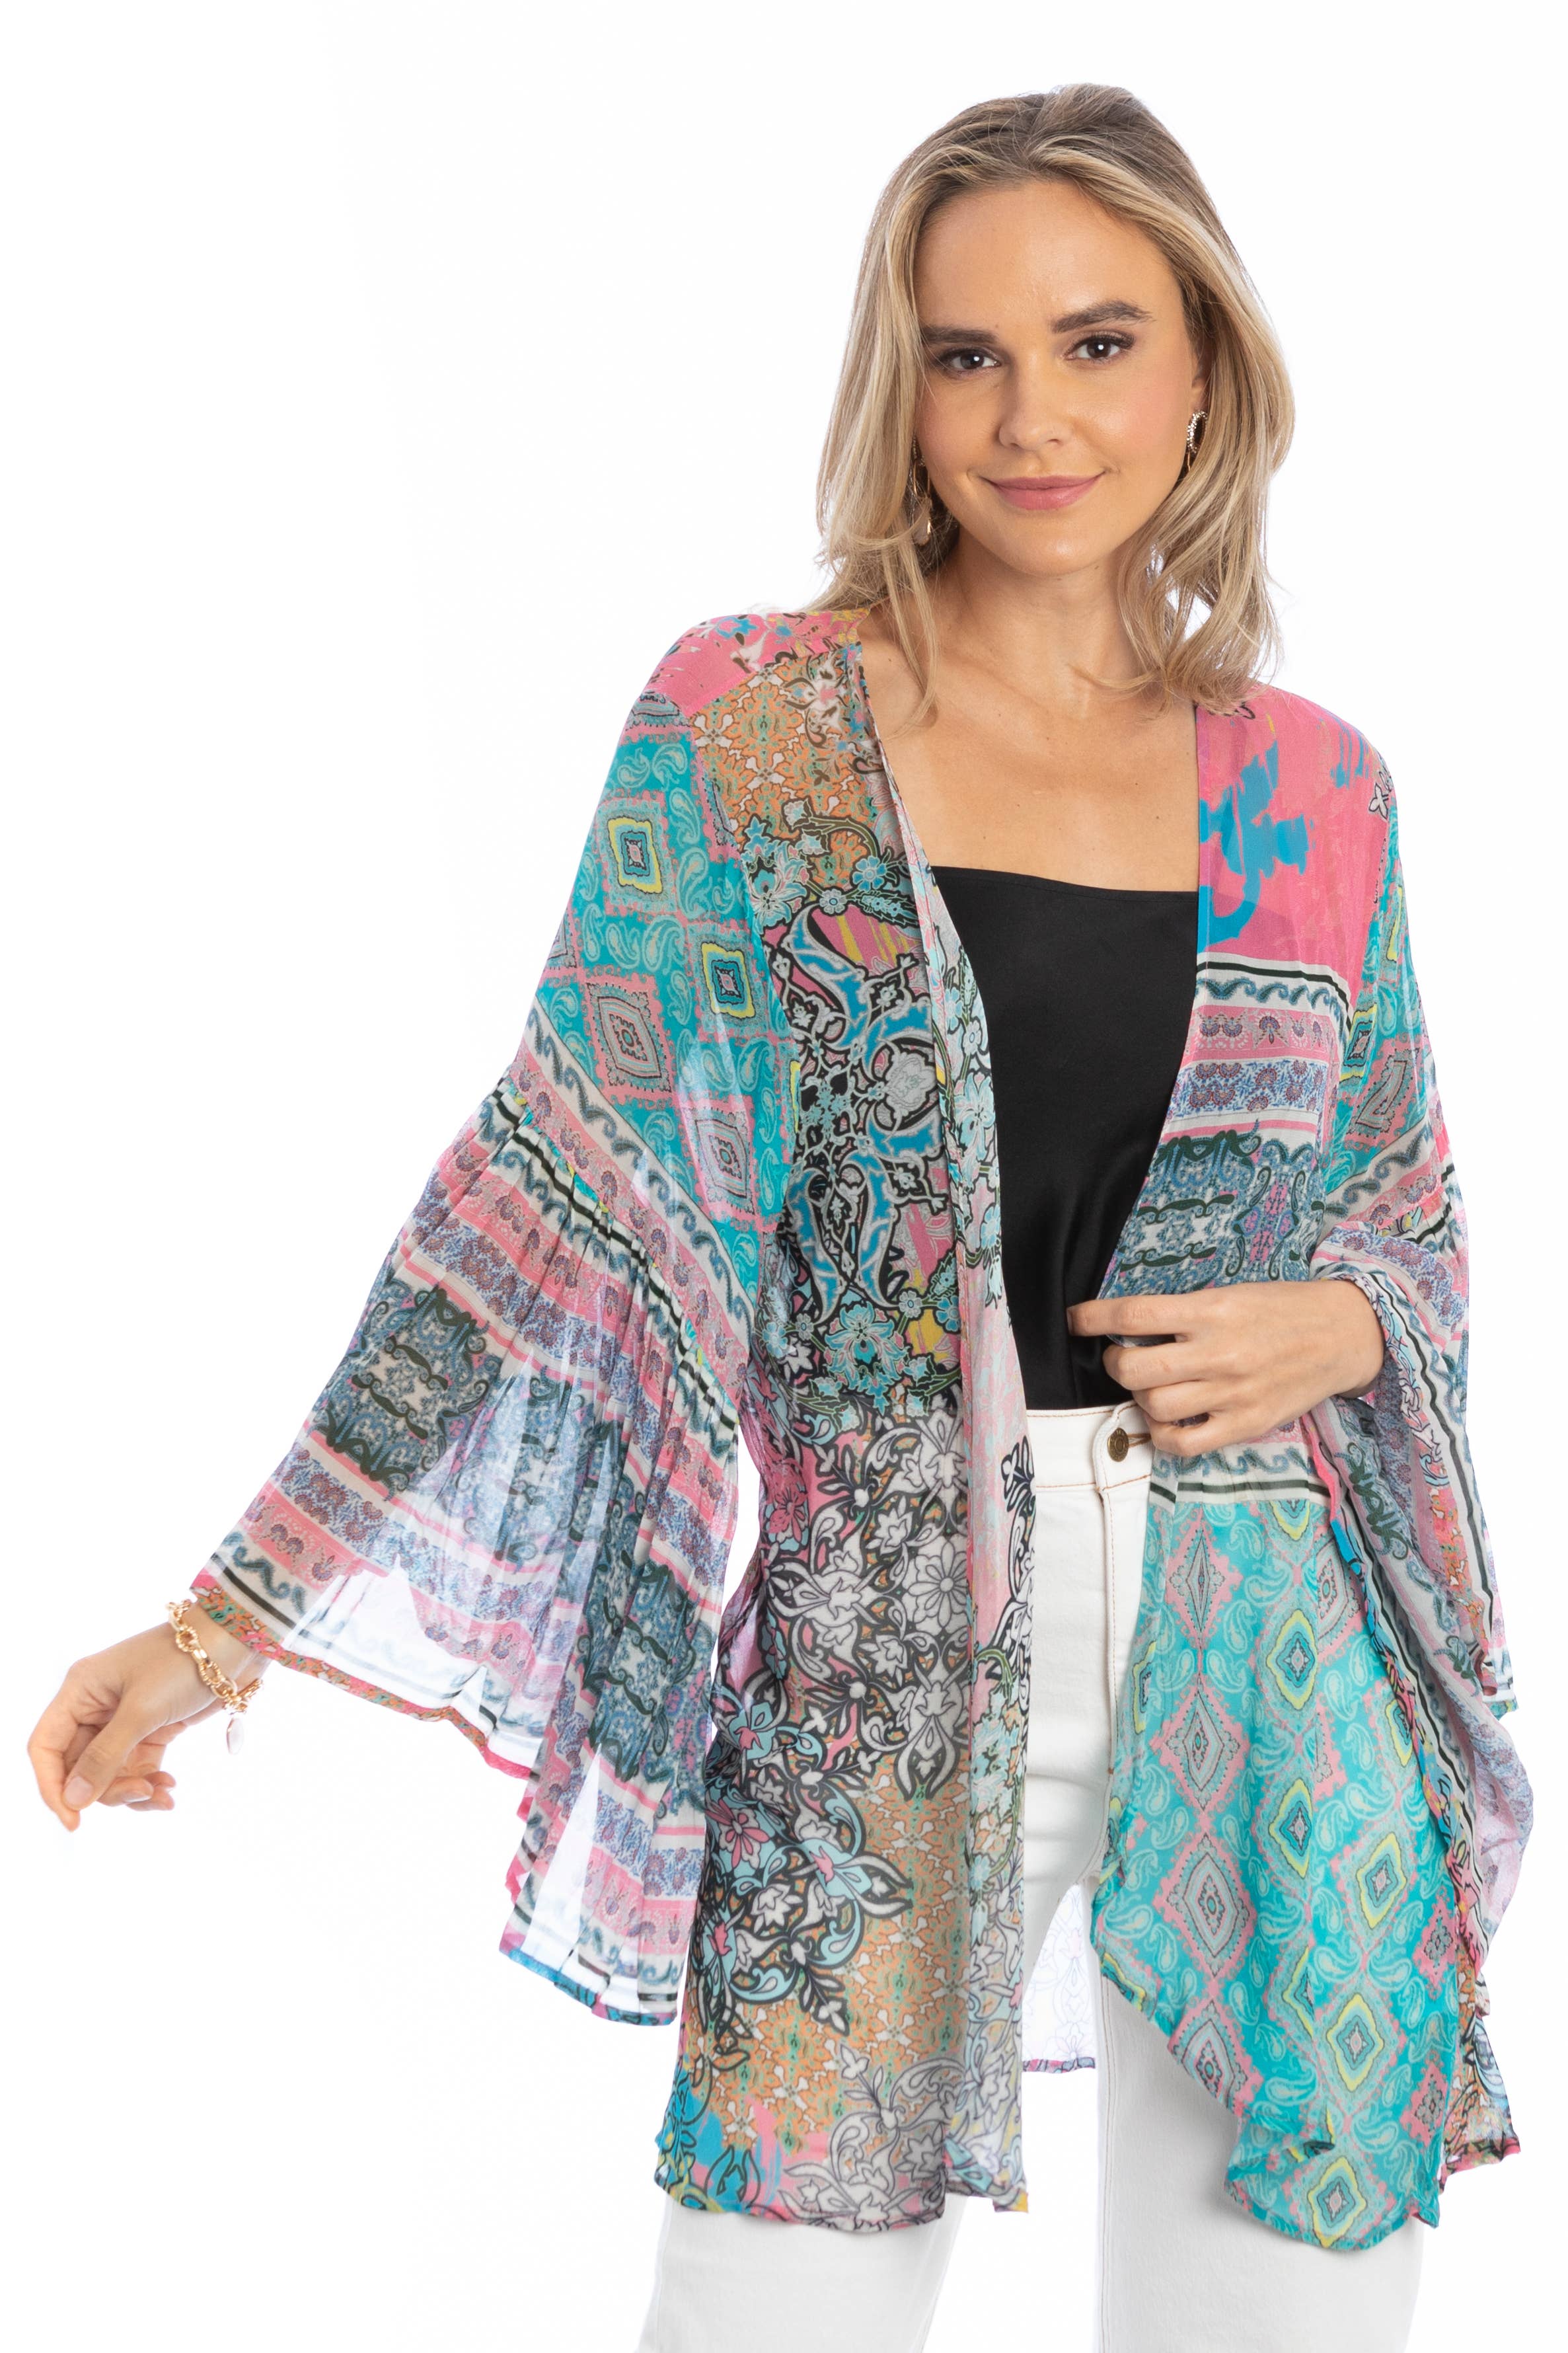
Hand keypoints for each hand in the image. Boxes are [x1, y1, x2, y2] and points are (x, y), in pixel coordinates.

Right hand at [26, 1611, 266, 1828]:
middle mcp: (95, 1707)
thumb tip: (73, 1799)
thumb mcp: (141, 1711)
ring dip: (133, 1790)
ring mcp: (122, 1720)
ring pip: (109, 1773)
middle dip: (106, 1789)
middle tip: (141, 1792)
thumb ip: (105, 1757)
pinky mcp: (150, 1729)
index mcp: (80, 1691)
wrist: (233, 1644)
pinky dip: (150, 1783)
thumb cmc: (182, 1664)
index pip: (46, 1747)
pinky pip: (136, 1768)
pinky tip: (170, 1789)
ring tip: (164, 1793)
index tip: (73, 1819)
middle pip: (79, 1767)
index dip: (52, 1786)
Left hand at [1066, 1277, 1385, 1458]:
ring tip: (1151, 1385)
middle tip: (1123, 1357)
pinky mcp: (1245, 1424)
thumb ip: (1183, 1313)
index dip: (1094, 1317)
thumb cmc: (1282, 1310)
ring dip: (1139, 1396)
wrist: (1343, 1335)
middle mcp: (1219, 1352)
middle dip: (1116, 1362)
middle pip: (1135, 1367)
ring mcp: (1232, 1393)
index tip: (1076, 1319)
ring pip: (1154, 1405)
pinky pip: (1184, 1443)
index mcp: (1212, 1310)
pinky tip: (1167, 1418)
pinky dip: (1162, 1434)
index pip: (1134, 1313)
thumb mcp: (1231, 1294)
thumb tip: (1128, 1327)